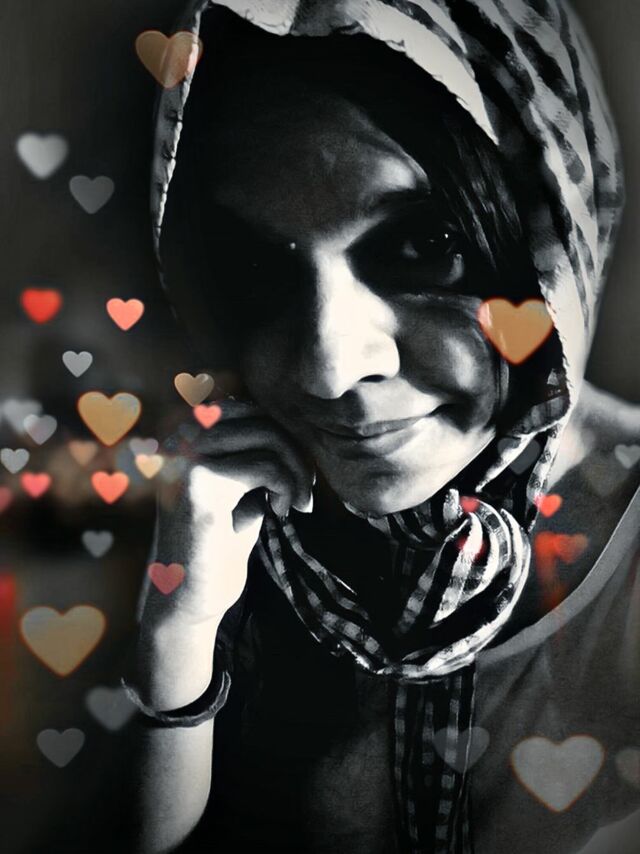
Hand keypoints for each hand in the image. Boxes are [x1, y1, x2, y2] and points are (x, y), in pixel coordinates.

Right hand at [143, 399, 314, 627]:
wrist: (188, 600)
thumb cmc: (219, 542)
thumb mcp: (238, 486)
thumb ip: (251, 451)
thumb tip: (289, 422)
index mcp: (181, 433)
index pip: (246, 407)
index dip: (281, 436)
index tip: (296, 473)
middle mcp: (175, 438)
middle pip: (259, 417)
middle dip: (295, 452)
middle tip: (304, 491)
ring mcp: (184, 459)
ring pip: (267, 436)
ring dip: (295, 470)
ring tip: (297, 502)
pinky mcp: (198, 485)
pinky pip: (266, 466)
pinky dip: (287, 486)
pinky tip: (281, 513)